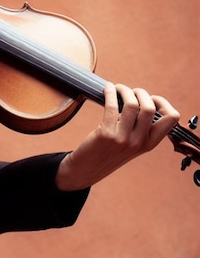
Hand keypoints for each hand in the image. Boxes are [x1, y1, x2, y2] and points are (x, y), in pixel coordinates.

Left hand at [56, 82, 178, 190]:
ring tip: (117, 88)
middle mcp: (139, 142)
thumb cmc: (107, 152)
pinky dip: (110, 92)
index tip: (150, 98)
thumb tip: (139, 99)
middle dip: (140, 93)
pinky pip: (112, 106)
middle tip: (130, 91)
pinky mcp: (106, 134)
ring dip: (124, 90)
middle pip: (150, 107)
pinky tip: (107, 88)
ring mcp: (123, 139)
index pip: (171, 119)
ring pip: (132, 104)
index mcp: (149, 144)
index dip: (163, 104)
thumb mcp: (130, 144)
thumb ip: (138, 128)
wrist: (86, 169)